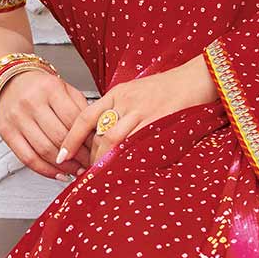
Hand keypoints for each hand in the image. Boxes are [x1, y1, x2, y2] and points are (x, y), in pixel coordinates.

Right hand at [0, 70, 93, 180]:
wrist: (10, 81)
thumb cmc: (41, 87)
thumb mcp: (64, 88)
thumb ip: (80, 108)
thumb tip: (97, 133)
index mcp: (50, 88)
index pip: (73, 119)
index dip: (88, 138)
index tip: (97, 149)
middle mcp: (31, 102)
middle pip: (59, 137)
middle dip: (78, 155)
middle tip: (90, 164)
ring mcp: (17, 118)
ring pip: (44, 150)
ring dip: (64, 166)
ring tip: (77, 170)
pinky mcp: (7, 132)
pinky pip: (28, 158)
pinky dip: (45, 170)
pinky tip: (58, 173)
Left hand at [55, 56, 217, 169]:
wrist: (196, 79)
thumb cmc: (168, 89)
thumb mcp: (137, 93)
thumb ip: (120, 112)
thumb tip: (104, 139)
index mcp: (117, 93)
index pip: (85, 117)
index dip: (71, 138)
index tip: (62, 155)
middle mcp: (125, 101)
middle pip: (98, 134)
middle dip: (90, 157)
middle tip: (86, 175)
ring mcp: (142, 111)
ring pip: (112, 140)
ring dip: (104, 161)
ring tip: (101, 177)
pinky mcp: (158, 121)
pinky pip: (135, 144)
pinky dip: (125, 160)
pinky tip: (123, 171)